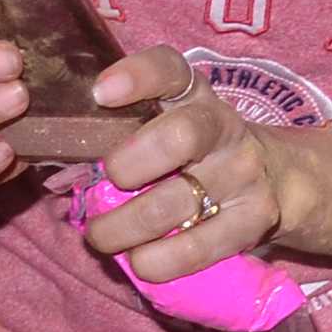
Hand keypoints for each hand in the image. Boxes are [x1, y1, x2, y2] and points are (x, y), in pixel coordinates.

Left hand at [69, 51, 296, 279]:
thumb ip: (120, 133)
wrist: (271, 180)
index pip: (171, 70)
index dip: (138, 76)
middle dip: (126, 166)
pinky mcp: (254, 220)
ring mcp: (243, 174)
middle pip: (179, 137)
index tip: (101, 93)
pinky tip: (140, 258)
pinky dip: (152, 261)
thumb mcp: (165, 126)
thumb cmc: (191, 155)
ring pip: (170, 205)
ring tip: (102, 236)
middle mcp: (223, 128)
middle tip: (102, 188)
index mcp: (193, 96)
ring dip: (120, 228)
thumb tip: (61, 167)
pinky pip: (191, 250)